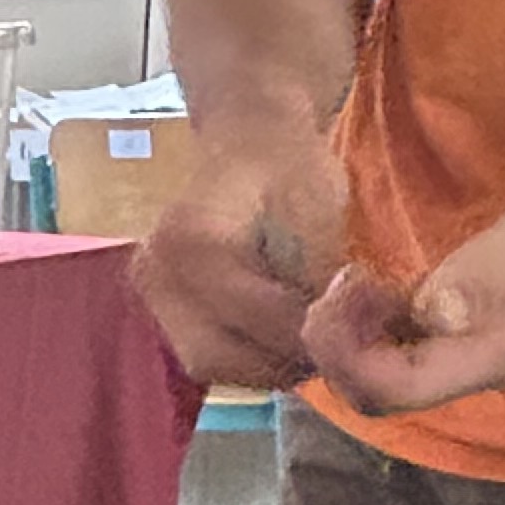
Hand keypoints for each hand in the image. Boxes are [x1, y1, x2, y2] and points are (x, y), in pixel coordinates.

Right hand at [134, 111, 349, 388]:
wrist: (247, 141)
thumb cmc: (290, 166)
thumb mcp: (321, 210)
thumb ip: (319, 275)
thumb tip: (334, 334)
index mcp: (193, 241)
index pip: (258, 317)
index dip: (312, 331)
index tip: (354, 328)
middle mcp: (157, 273)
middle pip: (220, 355)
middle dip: (281, 358)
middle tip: (331, 346)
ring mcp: (150, 294)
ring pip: (209, 363)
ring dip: (263, 364)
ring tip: (307, 340)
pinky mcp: (158, 308)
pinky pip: (203, 354)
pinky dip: (246, 356)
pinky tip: (278, 335)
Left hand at [301, 167, 504, 413]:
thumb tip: (439, 313)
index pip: (398, 389)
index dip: (347, 353)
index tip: (352, 282)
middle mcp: (489, 361)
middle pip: (385, 392)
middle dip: (340, 347)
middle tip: (347, 277)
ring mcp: (485, 347)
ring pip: (393, 373)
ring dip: (353, 336)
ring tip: (357, 277)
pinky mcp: (484, 326)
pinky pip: (413, 346)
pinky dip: (376, 322)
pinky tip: (379, 282)